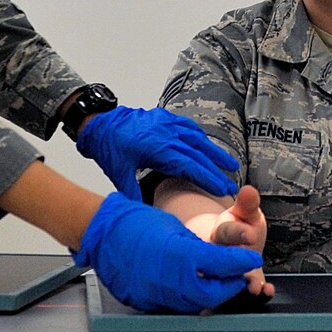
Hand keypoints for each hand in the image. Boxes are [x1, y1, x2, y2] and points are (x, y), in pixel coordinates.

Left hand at [74, 105, 239, 199]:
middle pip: (198, 154)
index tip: (221, 188)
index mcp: (157, 148)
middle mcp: (166, 134)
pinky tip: (207, 145)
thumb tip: (142, 213)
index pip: (189, 165)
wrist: (100, 122)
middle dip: (216, 170)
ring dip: (214, 152)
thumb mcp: (119, 173)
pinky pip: (188, 127)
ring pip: (197, 139)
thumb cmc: (109, 146)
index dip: (207, 177)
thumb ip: (133, 193)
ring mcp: (168, 124)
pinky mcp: (165, 118)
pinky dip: (200, 137)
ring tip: (230, 164)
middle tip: (231, 184)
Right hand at [76, 192, 261, 312]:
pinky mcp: (147, 303)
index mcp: (181, 255)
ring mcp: (157, 295)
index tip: (251, 259)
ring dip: (210, 295)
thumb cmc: (135, 225)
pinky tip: (192, 288)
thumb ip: (198, 246)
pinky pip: (176, 306)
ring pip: (195, 304)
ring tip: (218, 282)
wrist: (104, 235)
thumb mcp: (174, 228)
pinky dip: (189, 299)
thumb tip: (219, 256)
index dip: (240, 262)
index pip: (223, 264)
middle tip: (238, 275)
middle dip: (229, 286)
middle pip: (213, 294)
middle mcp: (170, 280)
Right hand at [182, 186, 272, 296]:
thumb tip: (249, 190)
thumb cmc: (240, 225)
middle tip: (249, 271)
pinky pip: (244, 291)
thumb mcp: (245, 212)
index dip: (238, 233)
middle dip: (238, 267)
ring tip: (255, 288)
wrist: (234, 243)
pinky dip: (257, 293)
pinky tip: (267, 291)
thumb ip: (248, 204)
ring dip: (244, 285)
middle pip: (224, 261)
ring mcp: (228, 271)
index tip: (252, 235)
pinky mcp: (239, 284)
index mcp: (221, 232)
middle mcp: (220, 254)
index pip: (227, 232)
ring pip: (231, 280)